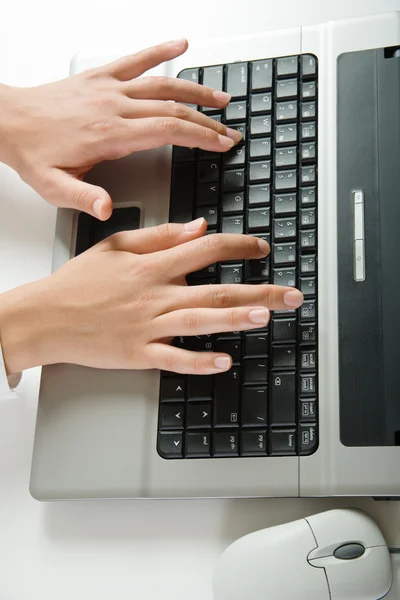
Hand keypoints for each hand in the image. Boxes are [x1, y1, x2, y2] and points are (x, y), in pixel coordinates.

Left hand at [0, 39, 240, 219]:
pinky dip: (160, 50)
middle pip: (173, 110)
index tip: (222, 144)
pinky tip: (180, 44)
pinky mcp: (101, 76)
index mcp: (110, 134)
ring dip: (195, 91)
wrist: (9, 120)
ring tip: (220, 99)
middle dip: (207, 122)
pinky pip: (136, 59)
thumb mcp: (54, 186)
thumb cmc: (33, 152)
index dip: (201, 138)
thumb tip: (108, 209)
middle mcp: (115, 106)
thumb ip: (83, 198)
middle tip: (229, 132)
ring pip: (163, 84)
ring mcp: (110, 88)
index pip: (168, 131)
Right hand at [0, 220, 302, 374]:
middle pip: (217, 290)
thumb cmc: (78, 281)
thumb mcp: (116, 245)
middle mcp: (156, 295)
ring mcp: (149, 327)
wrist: (46, 317)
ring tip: (267, 317)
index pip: (205, 249)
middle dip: (259, 290)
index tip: (261, 247)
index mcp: (152, 266)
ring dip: (237, 320)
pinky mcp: (140, 354)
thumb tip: (198, 227)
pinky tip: (224, 362)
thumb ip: (159, 236)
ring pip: (202, 322)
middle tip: (291, 294)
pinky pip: (175, 359)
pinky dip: (200, 362)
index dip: (239, 245)